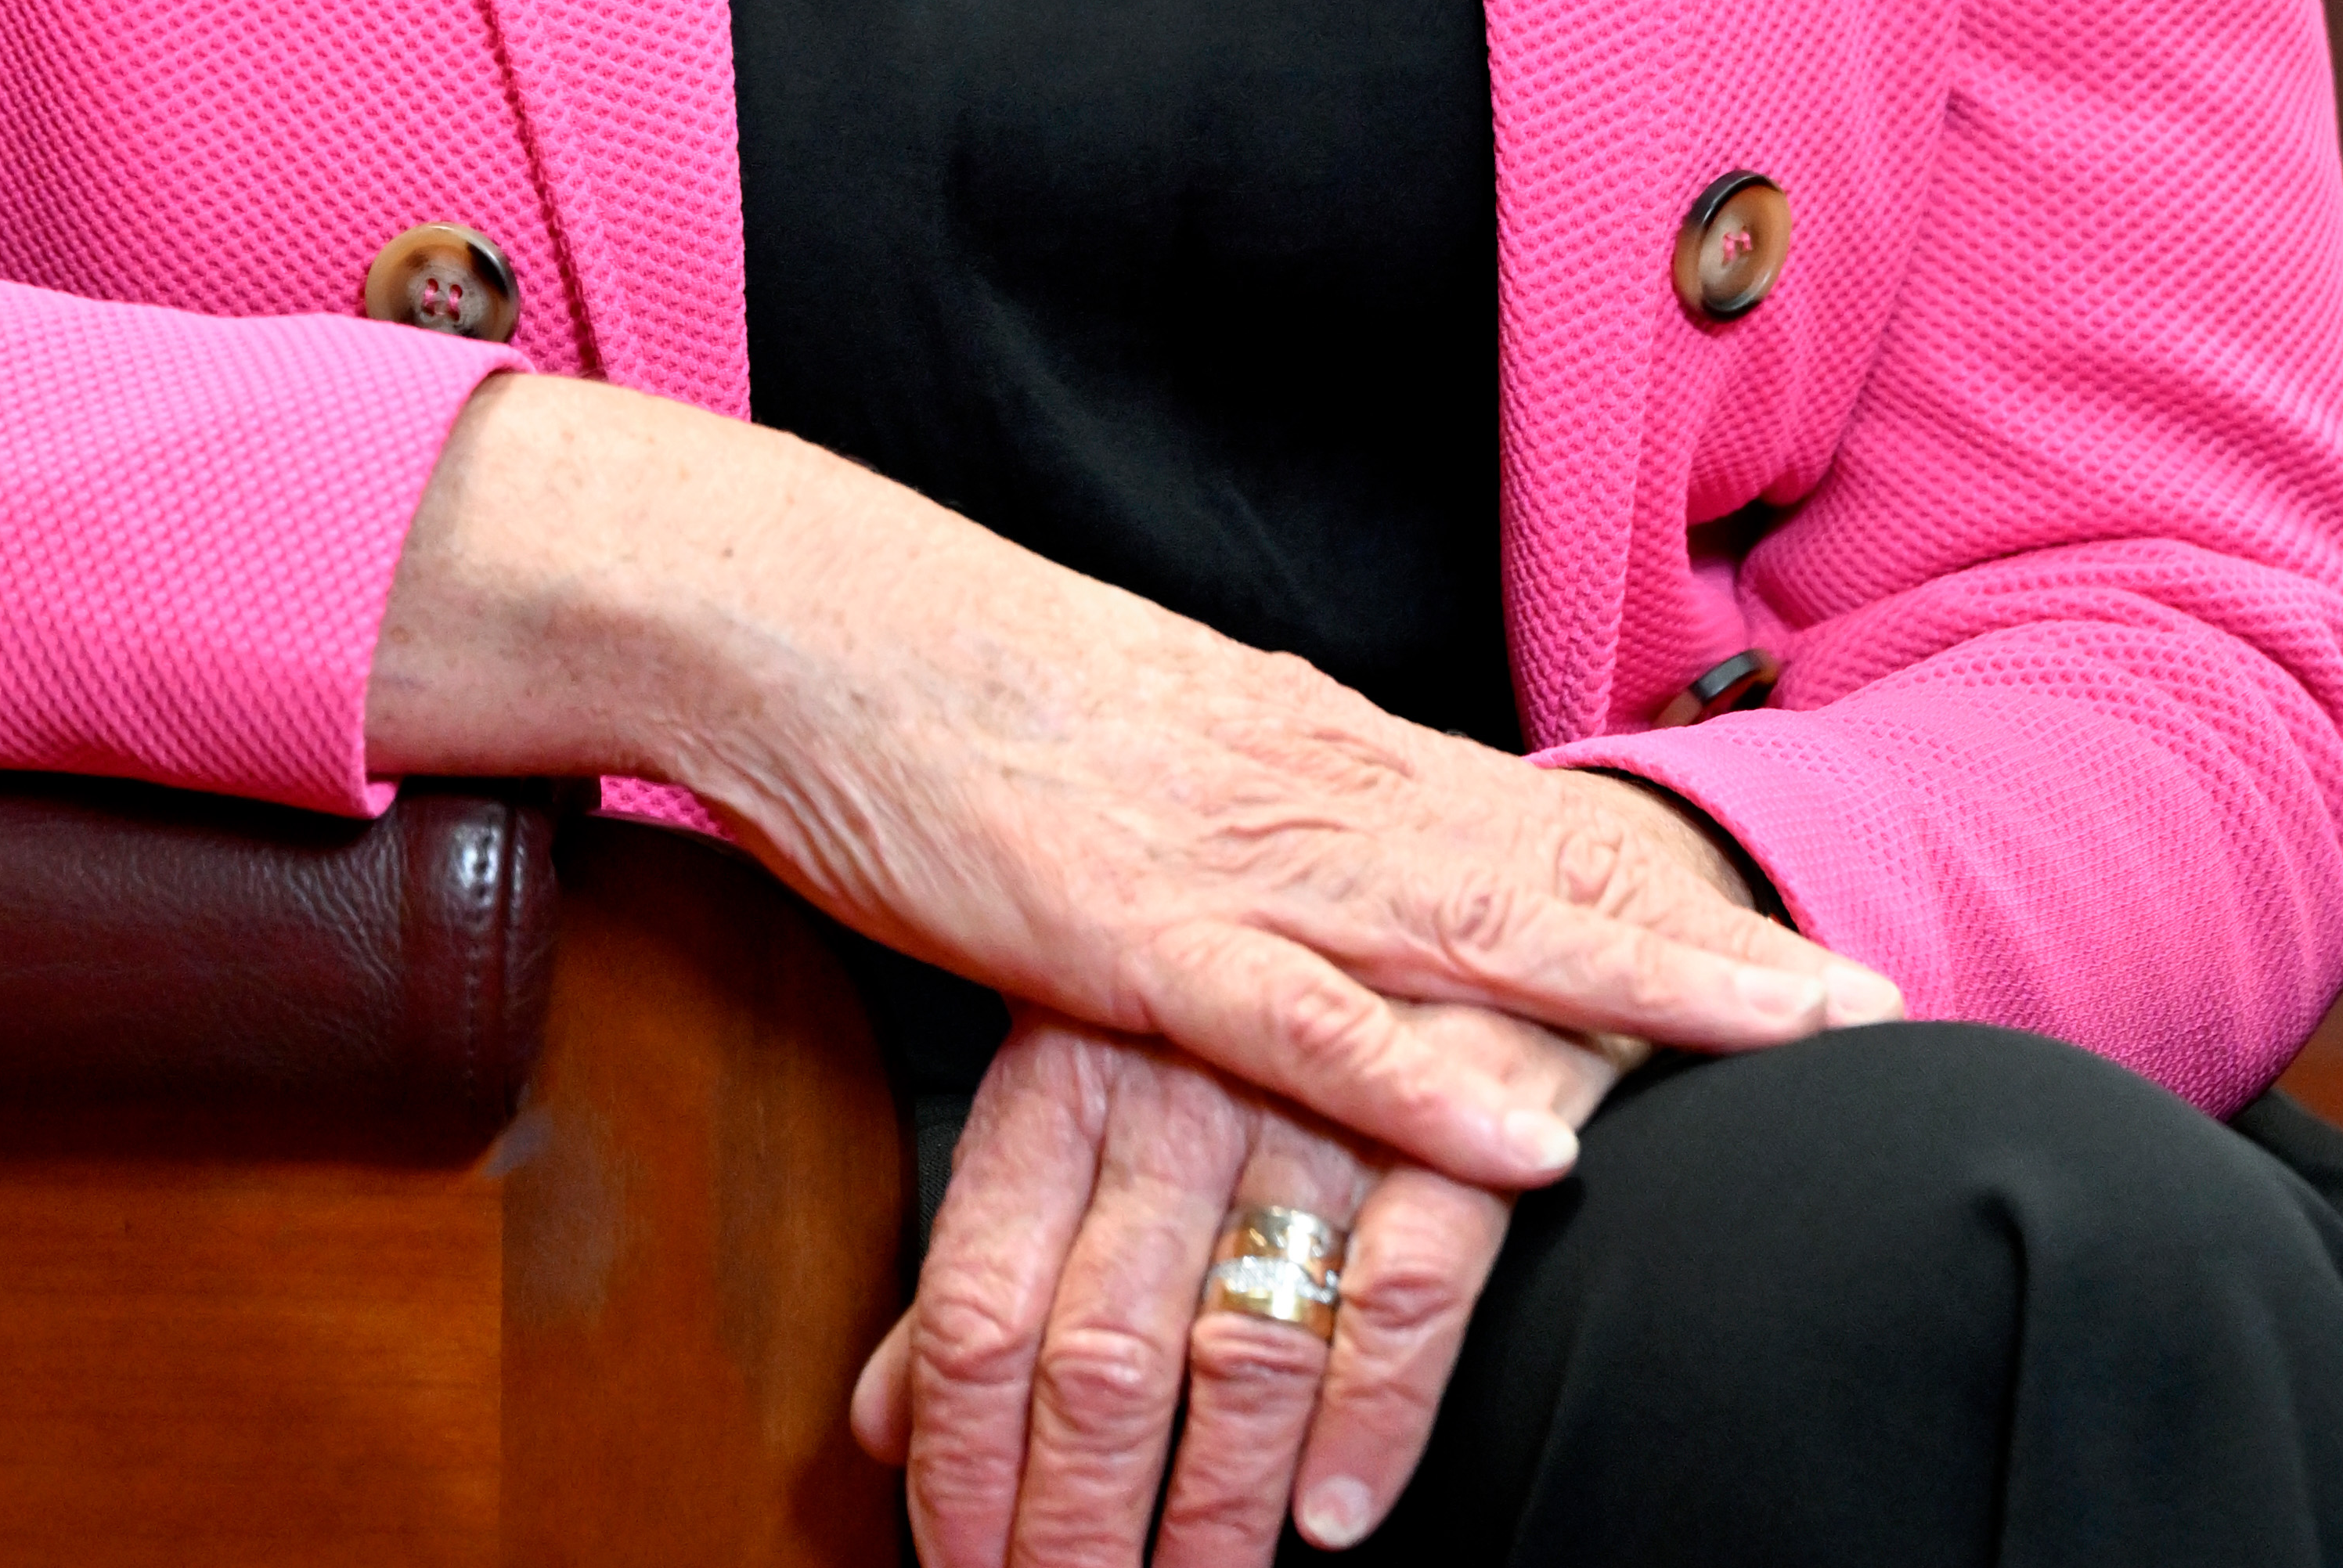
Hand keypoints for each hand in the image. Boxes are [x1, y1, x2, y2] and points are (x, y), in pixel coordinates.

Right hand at [367, 381, 1897, 1185]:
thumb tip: (1317, 867)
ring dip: (1649, 1000)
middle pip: (1550, 875)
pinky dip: (1427, 1087)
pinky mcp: (1131, 935)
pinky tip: (1537, 1134)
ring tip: (1799, 1045)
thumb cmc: (948, 688)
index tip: (1808, 930)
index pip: (1526, 823)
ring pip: (1477, 937)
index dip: (1676, 884)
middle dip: (1723, 948)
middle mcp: (1300, 785)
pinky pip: (1306, 1028)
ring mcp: (1227, 858)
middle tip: (1880, 999)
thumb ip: (1237, 813)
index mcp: (1298, 745)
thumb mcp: (1131, 744)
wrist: (809, 616)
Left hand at [852, 1010, 1616, 1564]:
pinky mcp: (1460, 1117)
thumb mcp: (1086, 1066)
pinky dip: (1367, 1424)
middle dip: (1073, 1528)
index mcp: (1068, 1066)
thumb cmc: (1248, 966)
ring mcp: (1319, 1105)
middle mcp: (1179, 1090)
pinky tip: (1333, 1519)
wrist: (1457, 843)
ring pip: (1240, 1352)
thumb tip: (881, 1417)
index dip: (961, 1465)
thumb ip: (988, 1248)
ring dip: (1211, 1515)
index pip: (979, 1303)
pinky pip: (1401, 1295)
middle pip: (1096, 1357)